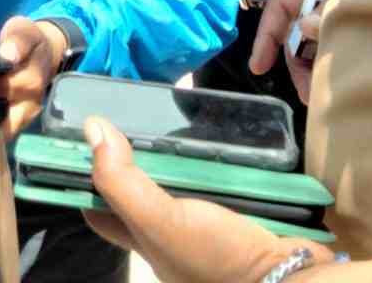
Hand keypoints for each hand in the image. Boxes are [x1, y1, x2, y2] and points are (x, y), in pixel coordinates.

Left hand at [83, 116, 330, 282]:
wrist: (292, 279)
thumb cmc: (219, 260)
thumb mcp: (161, 224)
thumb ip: (122, 182)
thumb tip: (91, 128)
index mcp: (146, 239)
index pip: (101, 208)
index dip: (87, 176)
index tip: (79, 134)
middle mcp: (172, 230)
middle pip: (143, 184)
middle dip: (137, 150)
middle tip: (128, 106)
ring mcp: (208, 218)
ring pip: (183, 174)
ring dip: (178, 148)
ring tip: (167, 106)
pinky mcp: (239, 206)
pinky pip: (221, 172)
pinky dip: (216, 152)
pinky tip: (213, 124)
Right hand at [248, 0, 350, 102]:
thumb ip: (331, 4)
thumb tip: (305, 28)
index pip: (280, 6)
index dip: (266, 37)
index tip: (258, 68)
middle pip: (296, 30)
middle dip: (298, 65)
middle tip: (308, 95)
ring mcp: (341, 7)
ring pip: (317, 40)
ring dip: (316, 67)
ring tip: (326, 96)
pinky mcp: (360, 21)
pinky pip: (338, 42)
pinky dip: (335, 62)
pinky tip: (342, 82)